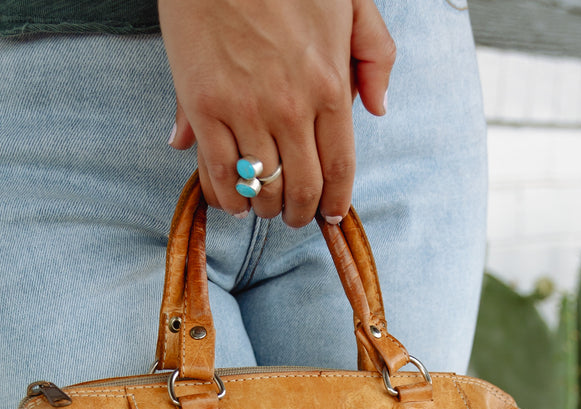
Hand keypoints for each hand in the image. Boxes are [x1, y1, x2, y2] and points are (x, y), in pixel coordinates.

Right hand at [159, 0, 395, 226]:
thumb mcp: (351, 4)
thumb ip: (374, 55)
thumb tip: (377, 109)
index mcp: (330, 86)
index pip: (339, 168)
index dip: (335, 202)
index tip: (329, 214)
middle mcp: (291, 107)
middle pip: (302, 188)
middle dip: (301, 213)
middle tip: (296, 215)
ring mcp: (246, 110)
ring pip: (262, 188)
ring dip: (266, 208)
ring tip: (266, 206)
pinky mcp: (204, 107)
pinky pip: (220, 174)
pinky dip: (228, 198)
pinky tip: (235, 202)